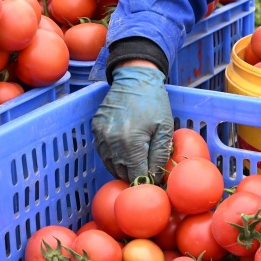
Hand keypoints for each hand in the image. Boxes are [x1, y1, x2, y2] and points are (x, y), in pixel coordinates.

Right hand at [92, 64, 172, 180]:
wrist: (135, 79)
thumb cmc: (154, 103)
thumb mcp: (164, 129)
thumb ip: (159, 156)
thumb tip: (155, 177)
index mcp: (131, 143)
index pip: (136, 175)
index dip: (145, 181)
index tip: (153, 181)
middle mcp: (112, 142)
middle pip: (122, 172)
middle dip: (134, 175)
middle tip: (145, 172)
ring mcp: (101, 136)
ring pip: (111, 165)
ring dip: (123, 168)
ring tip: (135, 164)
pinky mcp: (96, 129)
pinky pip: (104, 152)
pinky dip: (113, 157)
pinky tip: (124, 152)